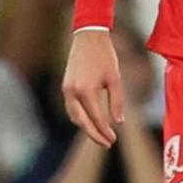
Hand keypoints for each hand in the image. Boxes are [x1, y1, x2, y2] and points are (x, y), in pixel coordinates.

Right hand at [62, 29, 124, 146]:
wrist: (88, 38)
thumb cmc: (105, 57)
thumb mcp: (116, 79)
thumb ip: (117, 101)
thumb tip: (118, 122)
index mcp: (85, 91)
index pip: (96, 118)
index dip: (105, 131)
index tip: (114, 140)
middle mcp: (72, 92)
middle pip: (81, 121)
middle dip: (94, 134)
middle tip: (108, 144)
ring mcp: (65, 90)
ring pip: (73, 116)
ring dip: (85, 127)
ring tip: (100, 136)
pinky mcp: (65, 86)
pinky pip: (70, 108)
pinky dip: (80, 118)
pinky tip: (90, 122)